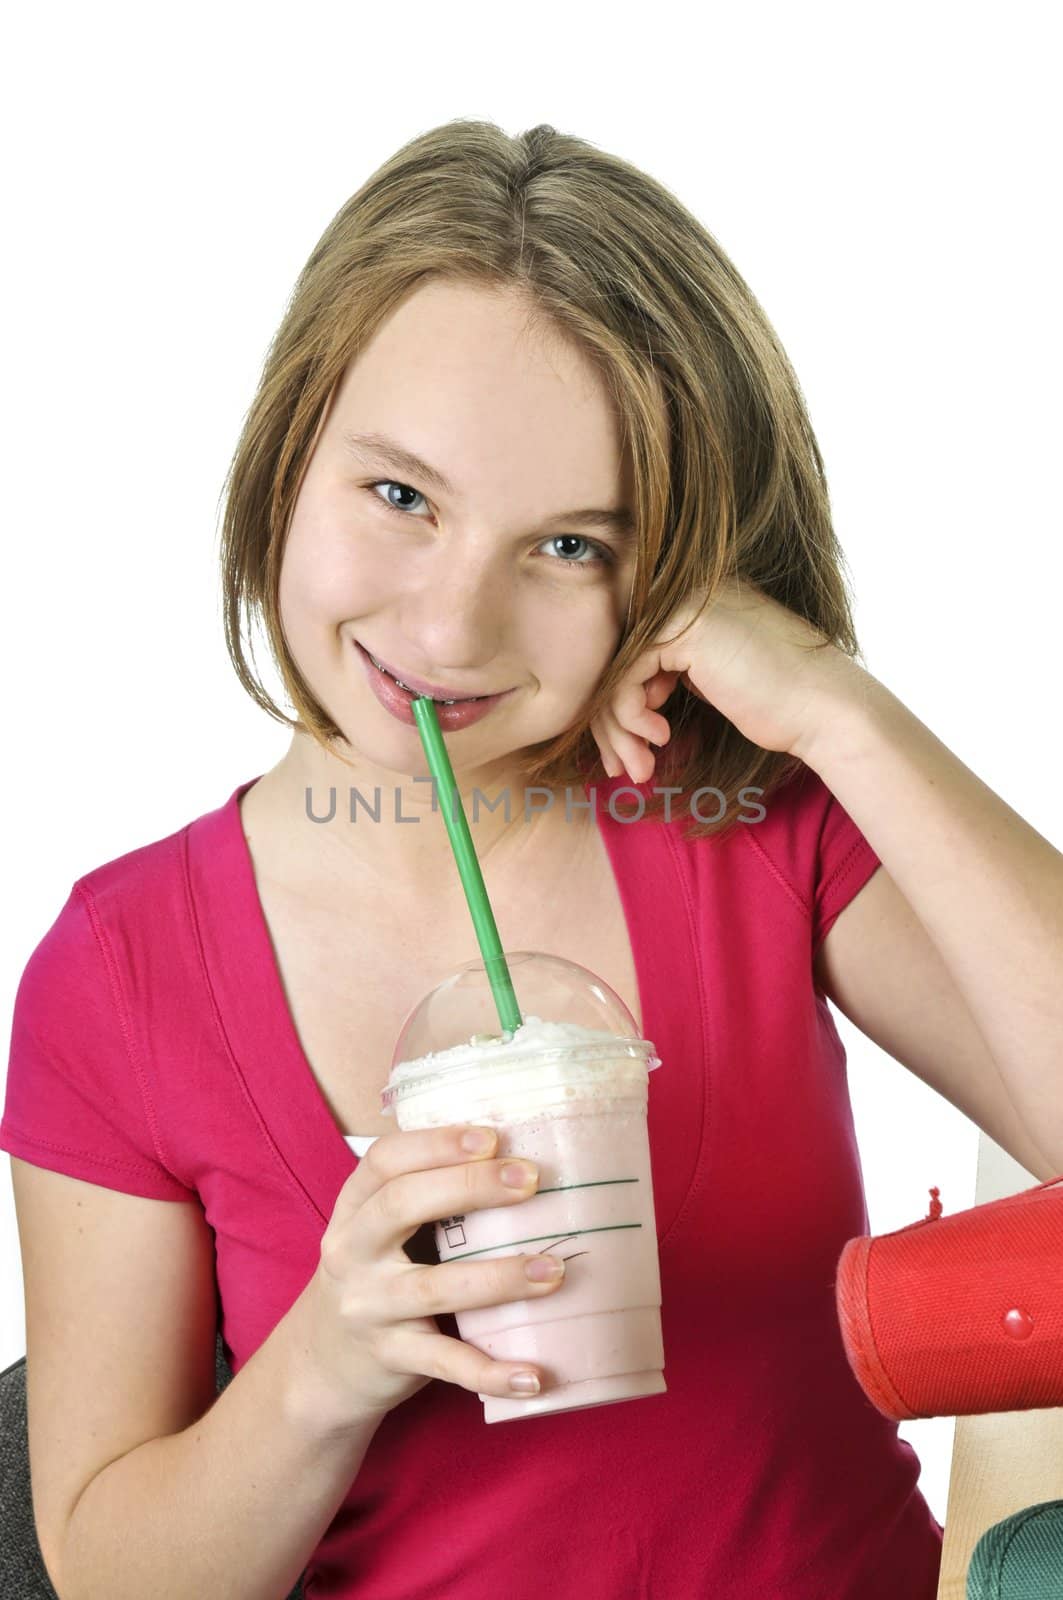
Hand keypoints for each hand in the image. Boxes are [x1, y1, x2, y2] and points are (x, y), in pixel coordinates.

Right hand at [289, 1125, 565, 1432]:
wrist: (322, 1364)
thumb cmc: (376, 1276)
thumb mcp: (378, 1230)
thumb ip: (425, 1196)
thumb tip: (516, 1155)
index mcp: (353, 1209)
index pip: (384, 1160)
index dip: (436, 1143)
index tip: (492, 1136)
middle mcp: (352, 1252)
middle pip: (402, 1205)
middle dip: (470, 1186)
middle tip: (531, 1179)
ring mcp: (369, 1307)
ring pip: (435, 1287)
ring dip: (501, 1277)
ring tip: (555, 1271)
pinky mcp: (390, 1357)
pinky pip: (446, 1363)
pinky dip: (492, 1372)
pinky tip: (535, 1376)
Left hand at [591, 576, 855, 783]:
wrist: (825, 710)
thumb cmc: (779, 705)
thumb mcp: (714, 680)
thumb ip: (673, 673)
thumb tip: (623, 696)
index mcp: (693, 604)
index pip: (629, 652)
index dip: (617, 707)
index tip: (625, 752)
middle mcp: (685, 597)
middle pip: (615, 660)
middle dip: (610, 724)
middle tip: (618, 768)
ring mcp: (685, 608)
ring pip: (616, 671)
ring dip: (618, 730)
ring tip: (638, 768)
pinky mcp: (684, 630)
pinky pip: (627, 676)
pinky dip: (631, 716)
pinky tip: (660, 738)